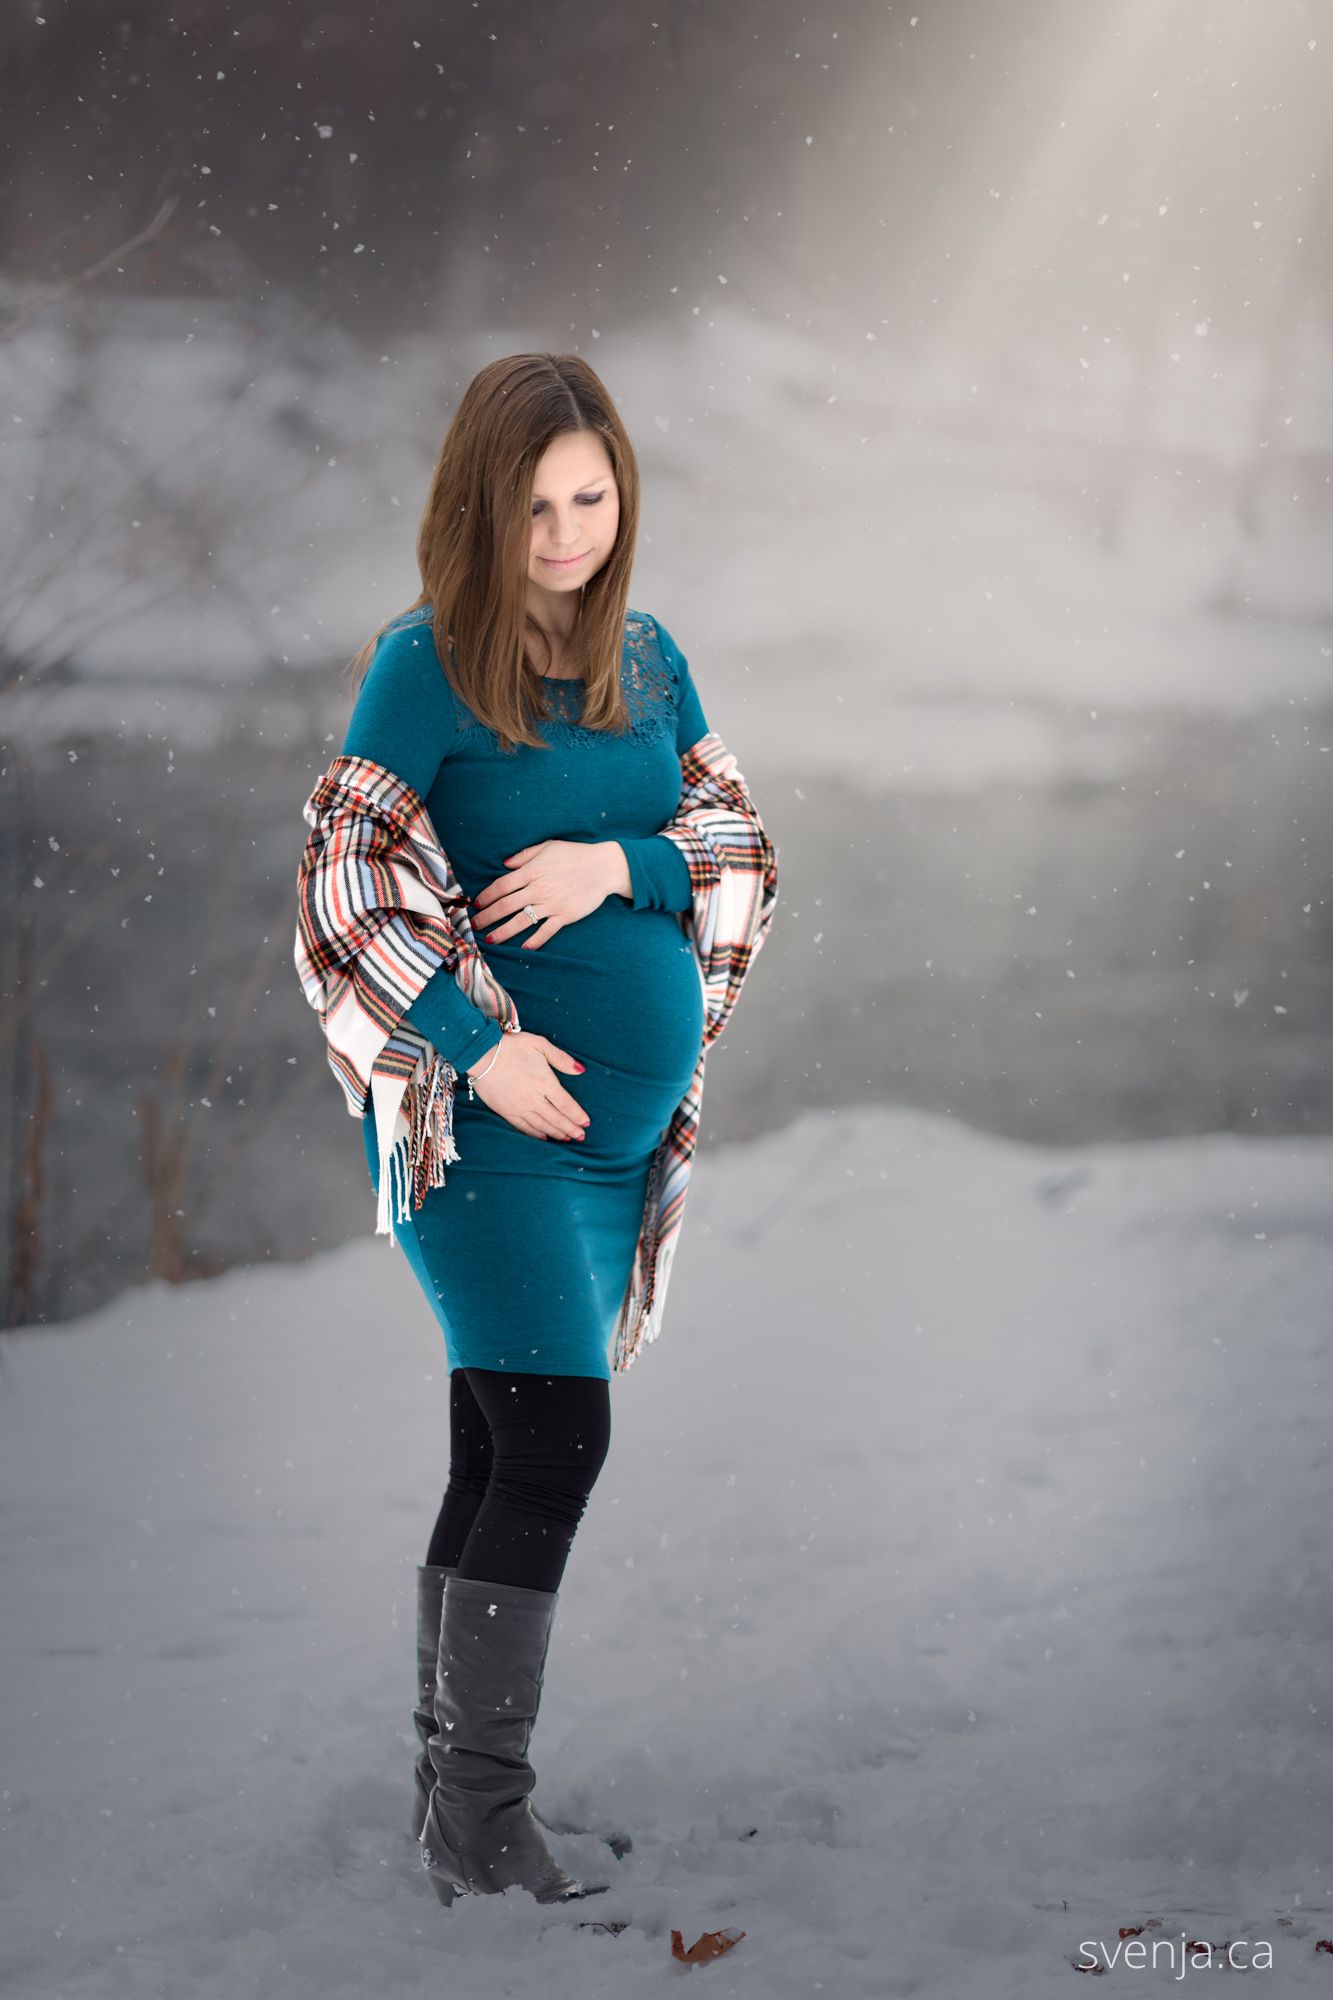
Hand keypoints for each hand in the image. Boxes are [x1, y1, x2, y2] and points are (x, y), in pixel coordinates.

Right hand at [466, 1030, 590, 1141]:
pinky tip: (544, 1138)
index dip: (578, 1115)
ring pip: (542, 1126)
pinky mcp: (506, 1111)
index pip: (567, 1104)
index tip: (586, 1123)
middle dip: (571, 1129)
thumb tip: (581, 1070)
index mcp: (545, 1082)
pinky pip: (524, 1127)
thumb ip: (561, 1059)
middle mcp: (534, 1099)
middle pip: (557, 1118)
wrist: (481, 1053)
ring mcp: (519, 1107)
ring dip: (557, 1133)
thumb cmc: (512, 1046)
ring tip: (567, 1139)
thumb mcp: (540, 1044)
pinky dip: (536, 1134)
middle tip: (581, 1137)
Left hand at [472, 840, 629, 949]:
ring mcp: (552, 904)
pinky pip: (547, 931)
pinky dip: (535, 940)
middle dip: (487, 916)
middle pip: (506, 906)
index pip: (502, 886)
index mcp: (532, 871)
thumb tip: (504, 865)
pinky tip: (524, 948)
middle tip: (473, 925)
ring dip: (503, 931)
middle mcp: (539, 889)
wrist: (604, 867)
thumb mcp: (547, 847)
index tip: (476, 904)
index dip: (486, 896)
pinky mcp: (565, 915)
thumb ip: (523, 856)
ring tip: (490, 939)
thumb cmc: (575, 854)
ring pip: (521, 921)